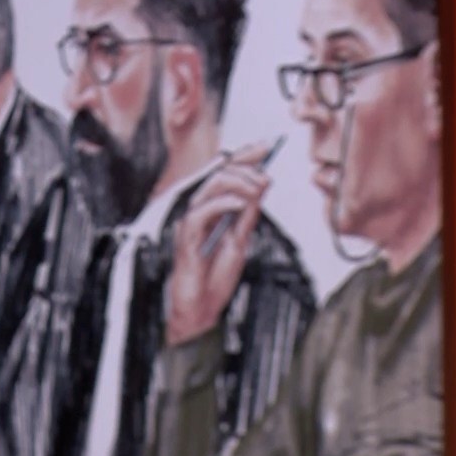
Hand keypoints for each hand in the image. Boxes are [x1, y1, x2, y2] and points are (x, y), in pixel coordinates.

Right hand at [166, 142, 272, 345]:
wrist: (200, 310)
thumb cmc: (214, 279)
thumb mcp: (240, 241)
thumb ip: (248, 214)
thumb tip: (262, 184)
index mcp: (211, 211)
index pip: (225, 175)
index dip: (245, 157)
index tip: (269, 145)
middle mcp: (198, 212)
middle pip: (218, 175)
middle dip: (245, 169)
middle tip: (267, 177)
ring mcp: (190, 223)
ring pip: (209, 188)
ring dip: (238, 183)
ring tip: (259, 188)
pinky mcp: (186, 238)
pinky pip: (201, 212)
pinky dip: (223, 204)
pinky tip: (241, 204)